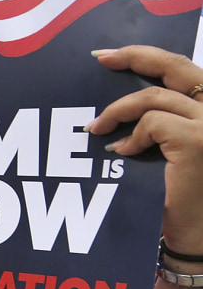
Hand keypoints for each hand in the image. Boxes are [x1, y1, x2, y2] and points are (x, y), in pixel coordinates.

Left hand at [88, 46, 202, 254]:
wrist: (197, 234)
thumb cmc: (180, 195)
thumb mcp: (167, 148)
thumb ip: (157, 120)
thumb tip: (117, 100)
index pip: (182, 69)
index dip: (146, 55)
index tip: (110, 54)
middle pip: (176, 67)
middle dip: (134, 57)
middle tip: (100, 59)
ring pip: (153, 99)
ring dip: (117, 111)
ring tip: (96, 128)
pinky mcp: (198, 141)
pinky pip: (151, 124)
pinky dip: (131, 136)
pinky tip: (121, 153)